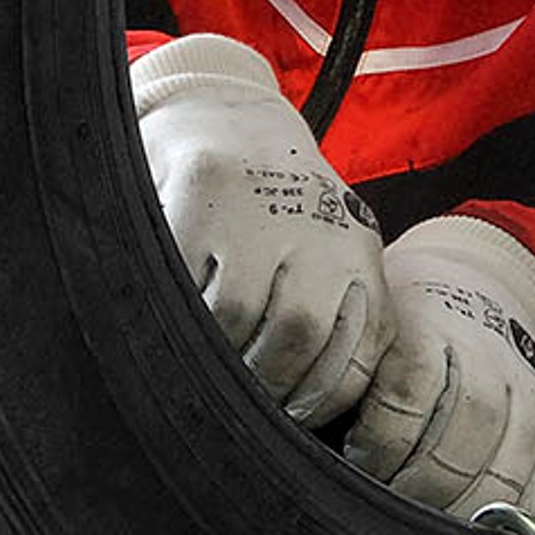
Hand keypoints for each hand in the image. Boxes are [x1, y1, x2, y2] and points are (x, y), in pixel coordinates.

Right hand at [130, 35, 392, 423]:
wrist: (227, 113)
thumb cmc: (278, 209)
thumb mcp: (327, 249)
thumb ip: (335, 316)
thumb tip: (313, 421)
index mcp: (358, 248)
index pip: (358, 349)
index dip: (322, 401)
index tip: (292, 421)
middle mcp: (318, 222)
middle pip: (298, 334)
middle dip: (265, 385)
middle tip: (241, 404)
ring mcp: (258, 205)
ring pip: (236, 315)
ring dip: (217, 354)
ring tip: (206, 366)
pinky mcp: (203, 191)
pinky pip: (186, 280)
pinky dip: (178, 313)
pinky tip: (176, 317)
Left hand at [344, 216, 534, 526]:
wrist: (485, 280)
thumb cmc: (413, 311)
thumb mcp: (375, 315)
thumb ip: (351, 365)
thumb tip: (302, 427)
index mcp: (431, 328)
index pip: (408, 395)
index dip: (379, 443)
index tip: (357, 460)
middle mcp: (486, 361)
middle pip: (458, 443)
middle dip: (416, 488)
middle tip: (387, 505)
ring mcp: (525, 395)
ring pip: (504, 471)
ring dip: (461, 511)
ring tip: (428, 526)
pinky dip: (519, 519)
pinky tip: (485, 533)